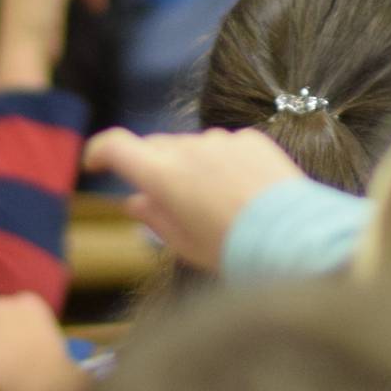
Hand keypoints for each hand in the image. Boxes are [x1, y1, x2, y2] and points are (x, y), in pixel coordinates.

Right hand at [81, 127, 304, 271]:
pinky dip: (222, 163)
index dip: (99, 152)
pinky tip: (240, 192)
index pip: (117, 145)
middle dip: (151, 167)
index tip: (95, 164)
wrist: (295, 240)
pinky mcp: (251, 139)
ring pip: (192, 146)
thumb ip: (154, 218)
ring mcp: (222, 140)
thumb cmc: (233, 250)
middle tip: (163, 199)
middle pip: (155, 147)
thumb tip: (133, 202)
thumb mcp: (185, 246)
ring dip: (190, 166)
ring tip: (212, 203)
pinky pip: (225, 146)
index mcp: (163, 176)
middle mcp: (189, 148)